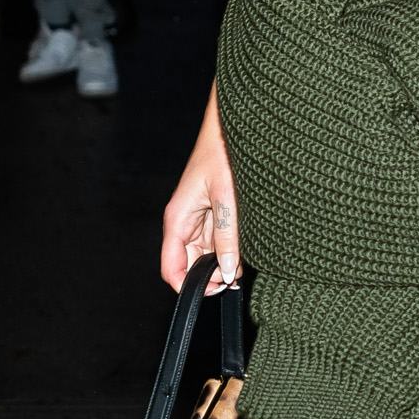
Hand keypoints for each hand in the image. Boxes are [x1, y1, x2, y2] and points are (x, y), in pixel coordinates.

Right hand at [160, 88, 240, 288]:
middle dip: (212, 275)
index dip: (189, 287)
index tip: (214, 292)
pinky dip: (231, 247)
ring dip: (224, 261)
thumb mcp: (228, 200)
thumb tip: (227, 273)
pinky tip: (246, 244)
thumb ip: (227, 238)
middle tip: (238, 276)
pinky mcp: (213, 213)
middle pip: (191, 265)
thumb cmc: (222, 154)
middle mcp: (184, 222)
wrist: (234, 126)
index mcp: (177, 220)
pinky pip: (217, 240)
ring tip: (246, 255)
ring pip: (206, 255)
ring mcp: (198, 219)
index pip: (172, 269)